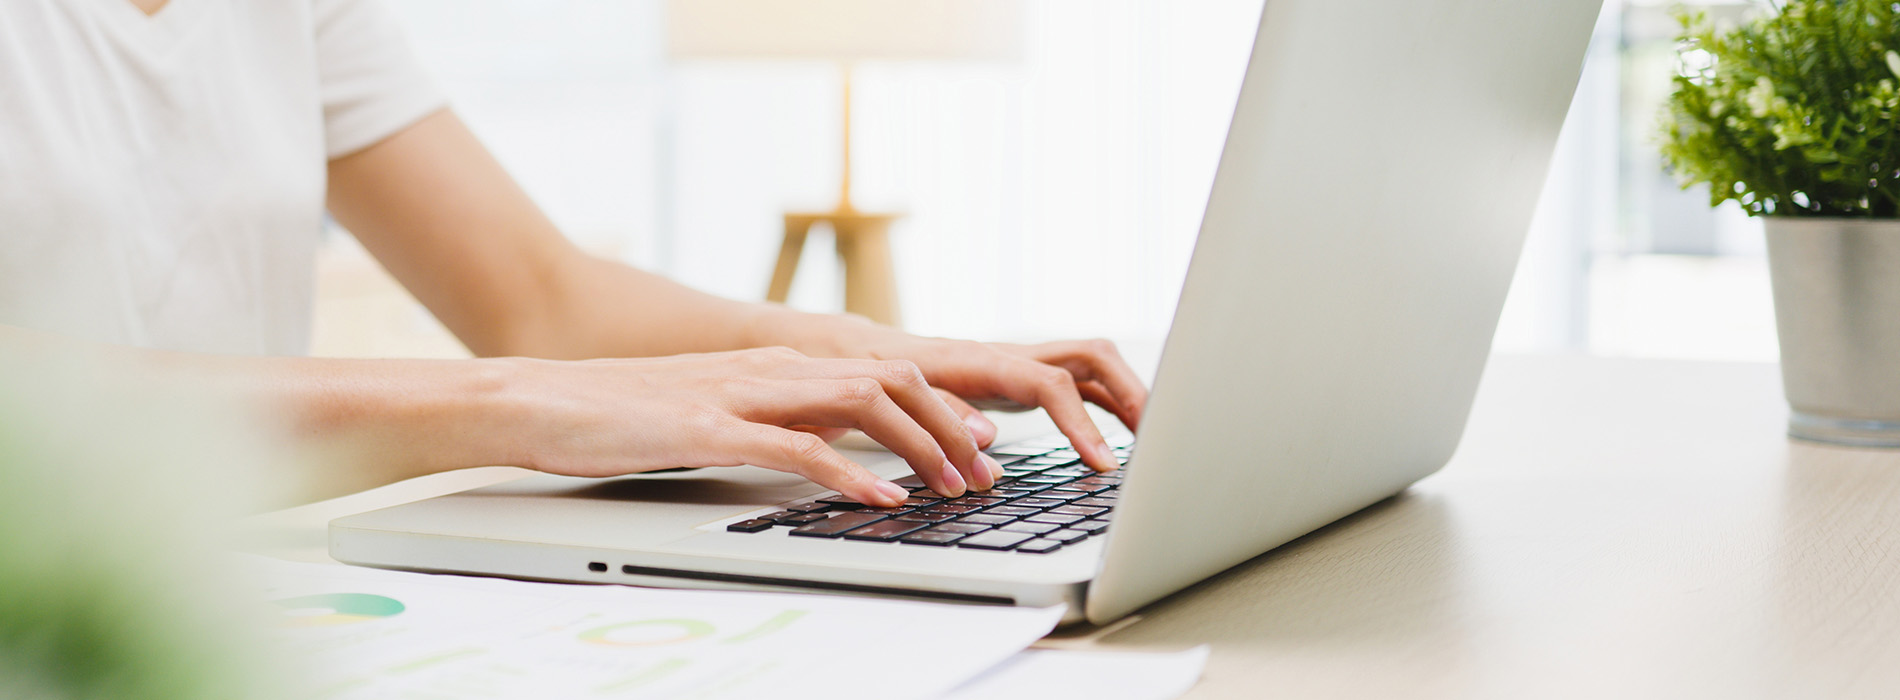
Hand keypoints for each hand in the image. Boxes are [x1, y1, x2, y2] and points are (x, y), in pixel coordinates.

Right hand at [494, 348, 997, 506]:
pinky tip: (878, 500)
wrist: (540, 399)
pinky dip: (849, 473)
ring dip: (919, 446)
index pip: (885, 375)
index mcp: (779, 366)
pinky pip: (798, 446)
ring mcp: (743, 395)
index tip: (983, 446)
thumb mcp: (719, 413)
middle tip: (986, 473)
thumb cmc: (625, 415)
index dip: (943, 410)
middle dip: (951, 427)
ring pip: (862, 402)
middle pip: (894, 381)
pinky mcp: (710, 428)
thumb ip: (777, 422)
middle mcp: (773, 370)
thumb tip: (831, 451)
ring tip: (949, 486)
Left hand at [849, 334, 1148, 473]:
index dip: (1082, 423)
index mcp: (985, 360)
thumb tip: (985, 440)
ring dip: (1129, 395)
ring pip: (1094, 365)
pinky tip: (1123, 434)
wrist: (871, 351)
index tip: (1104, 463)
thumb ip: (944, 413)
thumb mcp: (901, 396)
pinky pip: (1081, 383)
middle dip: (1131, 393)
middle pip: (1091, 357)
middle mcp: (1013, 356)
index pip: (1051, 384)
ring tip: (1156, 438)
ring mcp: (1023, 363)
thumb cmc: (883, 373)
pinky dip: (1108, 404)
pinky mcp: (1025, 376)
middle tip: (1157, 440)